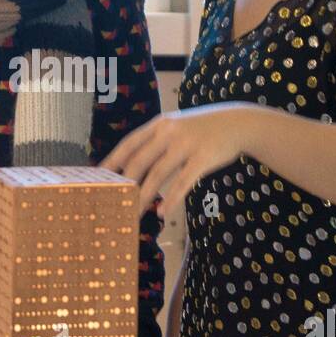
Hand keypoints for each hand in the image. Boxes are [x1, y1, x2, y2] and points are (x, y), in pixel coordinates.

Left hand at [99, 103, 249, 214]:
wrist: (238, 123)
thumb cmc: (201, 130)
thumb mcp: (176, 126)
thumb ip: (156, 141)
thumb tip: (131, 166)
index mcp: (159, 124)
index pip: (129, 144)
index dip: (112, 162)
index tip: (97, 178)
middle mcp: (169, 132)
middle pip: (139, 161)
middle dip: (124, 184)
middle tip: (113, 202)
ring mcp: (186, 144)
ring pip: (158, 174)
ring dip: (144, 196)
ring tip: (134, 213)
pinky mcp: (203, 158)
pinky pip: (183, 182)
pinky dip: (171, 199)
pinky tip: (162, 212)